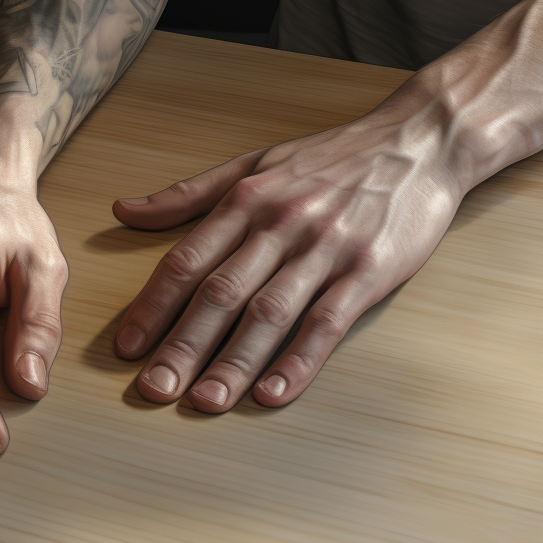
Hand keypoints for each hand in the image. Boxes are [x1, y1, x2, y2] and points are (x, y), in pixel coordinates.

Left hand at [113, 113, 462, 411]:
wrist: (420, 140)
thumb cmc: (332, 156)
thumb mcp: (254, 162)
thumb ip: (187, 193)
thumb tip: (122, 211)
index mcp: (247, 199)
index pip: (187, 260)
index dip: (152, 306)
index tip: (127, 348)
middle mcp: (280, 224)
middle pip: (221, 293)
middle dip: (182, 345)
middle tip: (153, 389)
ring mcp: (326, 248)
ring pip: (270, 312)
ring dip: (234, 361)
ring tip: (205, 401)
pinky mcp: (370, 270)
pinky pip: (328, 321)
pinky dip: (300, 359)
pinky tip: (274, 393)